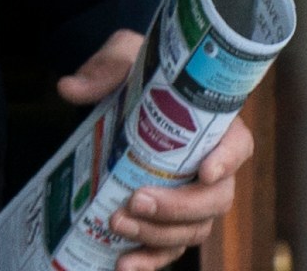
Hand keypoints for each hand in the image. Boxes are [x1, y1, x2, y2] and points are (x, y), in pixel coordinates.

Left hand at [57, 31, 257, 270]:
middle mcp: (209, 166)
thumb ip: (104, 69)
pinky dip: (150, 260)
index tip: (204, 171)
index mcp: (212, 125)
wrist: (118, 90)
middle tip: (137, 201)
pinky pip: (169, 248)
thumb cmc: (135, 73)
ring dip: (158, 234)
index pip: (238, 144)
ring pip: (193, 229)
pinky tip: (124, 264)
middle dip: (178, 207)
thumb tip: (69, 89)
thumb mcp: (124, 56)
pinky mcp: (166, 218)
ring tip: (117, 224)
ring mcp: (190, 197)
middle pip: (215, 199)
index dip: (228, 160)